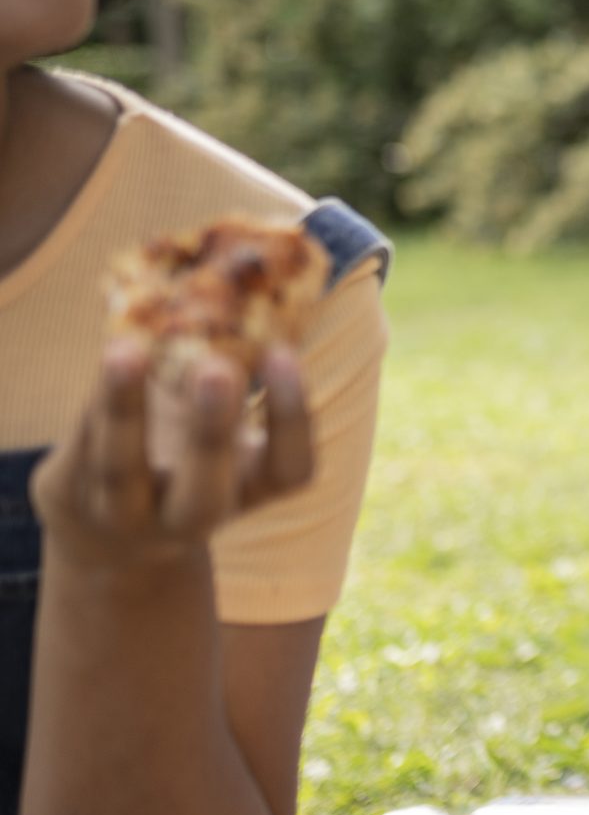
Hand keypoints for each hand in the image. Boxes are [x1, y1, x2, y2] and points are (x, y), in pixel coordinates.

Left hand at [31, 342, 313, 571]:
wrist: (106, 523)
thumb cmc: (185, 455)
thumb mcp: (222, 431)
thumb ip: (232, 379)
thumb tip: (238, 290)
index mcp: (247, 492)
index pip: (288, 471)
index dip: (291, 417)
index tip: (283, 352)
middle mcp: (189, 517)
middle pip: (204, 495)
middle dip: (211, 433)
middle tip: (218, 367)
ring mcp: (125, 514)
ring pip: (121, 469)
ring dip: (124, 407)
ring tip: (127, 349)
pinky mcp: (72, 493)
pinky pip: (82, 441)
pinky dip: (96, 395)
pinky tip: (111, 350)